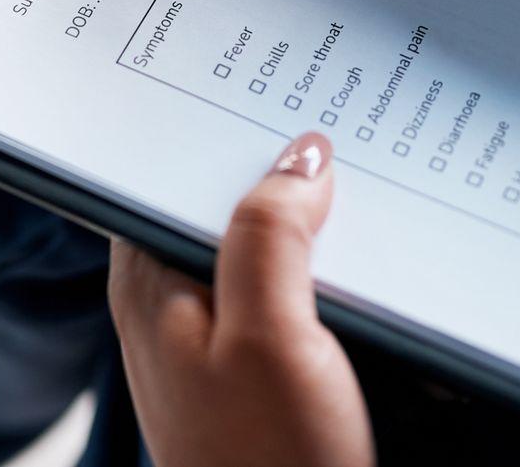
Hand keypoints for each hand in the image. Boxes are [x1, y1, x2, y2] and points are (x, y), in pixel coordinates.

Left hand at [108, 133, 372, 466]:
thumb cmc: (268, 464)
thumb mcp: (268, 333)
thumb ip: (269, 235)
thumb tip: (299, 158)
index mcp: (150, 283)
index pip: (169, 172)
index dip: (220, 129)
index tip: (272, 90)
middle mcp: (173, 306)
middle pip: (223, 204)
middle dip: (277, 169)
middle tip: (339, 126)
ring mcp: (218, 341)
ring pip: (262, 247)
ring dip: (311, 220)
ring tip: (368, 181)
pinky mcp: (262, 373)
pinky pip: (289, 293)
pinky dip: (327, 269)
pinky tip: (369, 262)